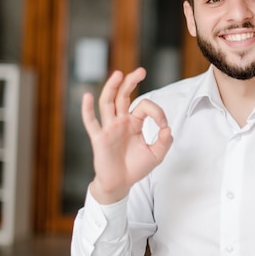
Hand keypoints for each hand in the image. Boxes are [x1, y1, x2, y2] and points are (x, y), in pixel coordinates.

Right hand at [81, 67, 172, 203]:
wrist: (120, 184)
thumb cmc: (135, 168)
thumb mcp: (156, 155)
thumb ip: (164, 142)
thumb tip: (167, 128)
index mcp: (134, 122)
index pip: (145, 106)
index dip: (157, 112)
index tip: (164, 126)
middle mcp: (121, 121)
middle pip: (123, 96)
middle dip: (131, 82)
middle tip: (141, 71)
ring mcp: (109, 128)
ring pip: (108, 103)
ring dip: (112, 88)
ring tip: (118, 74)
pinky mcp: (99, 138)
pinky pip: (91, 122)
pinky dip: (87, 109)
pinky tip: (87, 96)